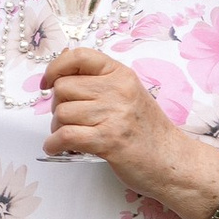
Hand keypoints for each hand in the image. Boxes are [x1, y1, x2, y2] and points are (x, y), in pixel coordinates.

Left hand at [41, 47, 211, 209]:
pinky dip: (54, 144)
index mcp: (121, 75)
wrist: (171, 162)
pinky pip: (65, 136)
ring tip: (70, 137)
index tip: (46, 83)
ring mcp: (114, 115)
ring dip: (57, 129)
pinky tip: (56, 149)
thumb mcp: (128, 95)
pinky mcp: (108, 140)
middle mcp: (118, 90)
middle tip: (68, 121)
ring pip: (62, 113)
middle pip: (63, 88)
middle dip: (58, 107)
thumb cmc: (146, 131)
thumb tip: (58, 76)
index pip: (79, 56)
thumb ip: (99, 83)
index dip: (55, 68)